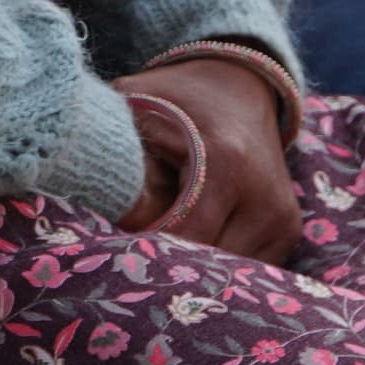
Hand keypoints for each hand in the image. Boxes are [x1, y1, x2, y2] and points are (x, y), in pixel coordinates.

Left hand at [113, 54, 298, 262]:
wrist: (240, 85)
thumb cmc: (177, 98)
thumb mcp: (136, 102)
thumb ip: (110, 140)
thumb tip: (74, 181)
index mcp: (225, 163)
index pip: (184, 239)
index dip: (147, 255)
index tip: (116, 260)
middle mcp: (263, 197)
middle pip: (210, 269)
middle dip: (171, 275)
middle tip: (132, 276)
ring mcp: (282, 219)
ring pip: (232, 279)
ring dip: (197, 279)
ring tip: (160, 270)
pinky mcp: (289, 231)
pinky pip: (251, 271)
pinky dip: (221, 272)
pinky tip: (192, 263)